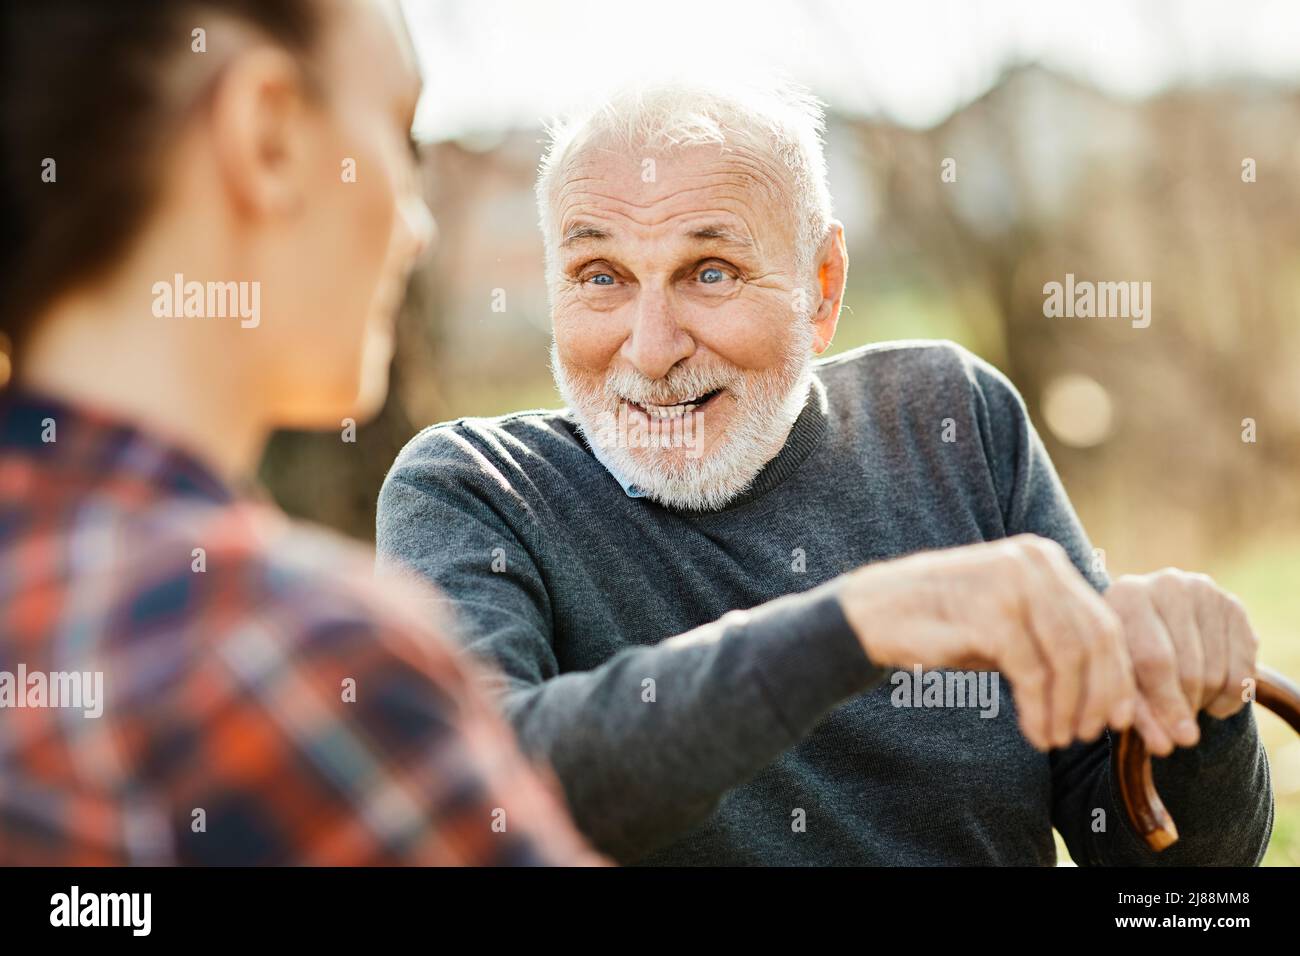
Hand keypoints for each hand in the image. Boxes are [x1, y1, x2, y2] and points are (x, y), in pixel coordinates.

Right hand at [838, 534, 1136, 750]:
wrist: (876, 614)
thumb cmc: (944, 623)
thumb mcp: (1009, 622)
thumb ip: (1054, 637)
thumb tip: (1112, 689)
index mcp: (1043, 559)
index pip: (1103, 621)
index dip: (1117, 676)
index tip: (1119, 719)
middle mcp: (1033, 562)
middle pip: (1094, 639)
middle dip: (1099, 696)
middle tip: (1089, 735)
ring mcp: (1012, 583)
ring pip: (1069, 659)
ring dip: (1069, 709)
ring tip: (1057, 739)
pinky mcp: (990, 612)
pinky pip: (1033, 672)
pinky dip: (1040, 710)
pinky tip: (1035, 732)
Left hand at [1103, 569, 1258, 755]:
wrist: (1154, 624)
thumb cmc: (1126, 657)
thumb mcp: (1121, 680)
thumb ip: (1138, 712)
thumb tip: (1165, 746)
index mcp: (1126, 596)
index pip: (1154, 659)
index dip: (1165, 705)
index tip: (1173, 743)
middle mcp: (1166, 584)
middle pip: (1189, 668)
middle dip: (1185, 707)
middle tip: (1178, 725)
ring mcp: (1204, 591)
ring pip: (1217, 672)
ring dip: (1205, 702)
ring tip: (1186, 703)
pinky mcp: (1234, 606)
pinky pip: (1243, 669)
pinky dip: (1230, 697)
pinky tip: (1210, 698)